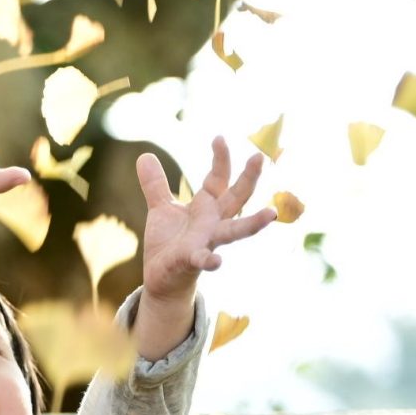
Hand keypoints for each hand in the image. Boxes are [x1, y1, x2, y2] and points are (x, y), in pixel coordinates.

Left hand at [138, 136, 270, 301]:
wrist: (162, 276)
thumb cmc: (169, 242)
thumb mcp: (161, 209)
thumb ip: (155, 185)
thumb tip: (144, 155)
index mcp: (207, 207)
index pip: (219, 178)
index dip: (220, 159)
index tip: (219, 137)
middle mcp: (213, 223)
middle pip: (236, 198)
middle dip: (248, 178)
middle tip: (259, 157)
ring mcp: (207, 241)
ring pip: (234, 231)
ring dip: (253, 223)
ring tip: (271, 214)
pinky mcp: (193, 260)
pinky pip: (204, 259)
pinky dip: (210, 260)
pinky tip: (217, 261)